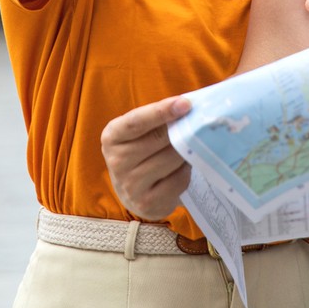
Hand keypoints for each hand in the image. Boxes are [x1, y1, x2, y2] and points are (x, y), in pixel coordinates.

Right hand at [100, 94, 193, 221]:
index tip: (186, 104)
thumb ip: (157, 119)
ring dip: (185, 150)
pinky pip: (178, 180)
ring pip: (171, 159)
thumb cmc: (141, 152)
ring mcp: (130, 185)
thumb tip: (187, 106)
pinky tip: (183, 167)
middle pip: (158, 139)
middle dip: (180, 130)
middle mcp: (116, 161)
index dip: (161, 111)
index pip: (136, 122)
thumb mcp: (139, 132)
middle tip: (196, 124)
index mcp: (112, 137)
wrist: (133, 192)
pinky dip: (186, 171)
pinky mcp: (147, 203)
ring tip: (188, 146)